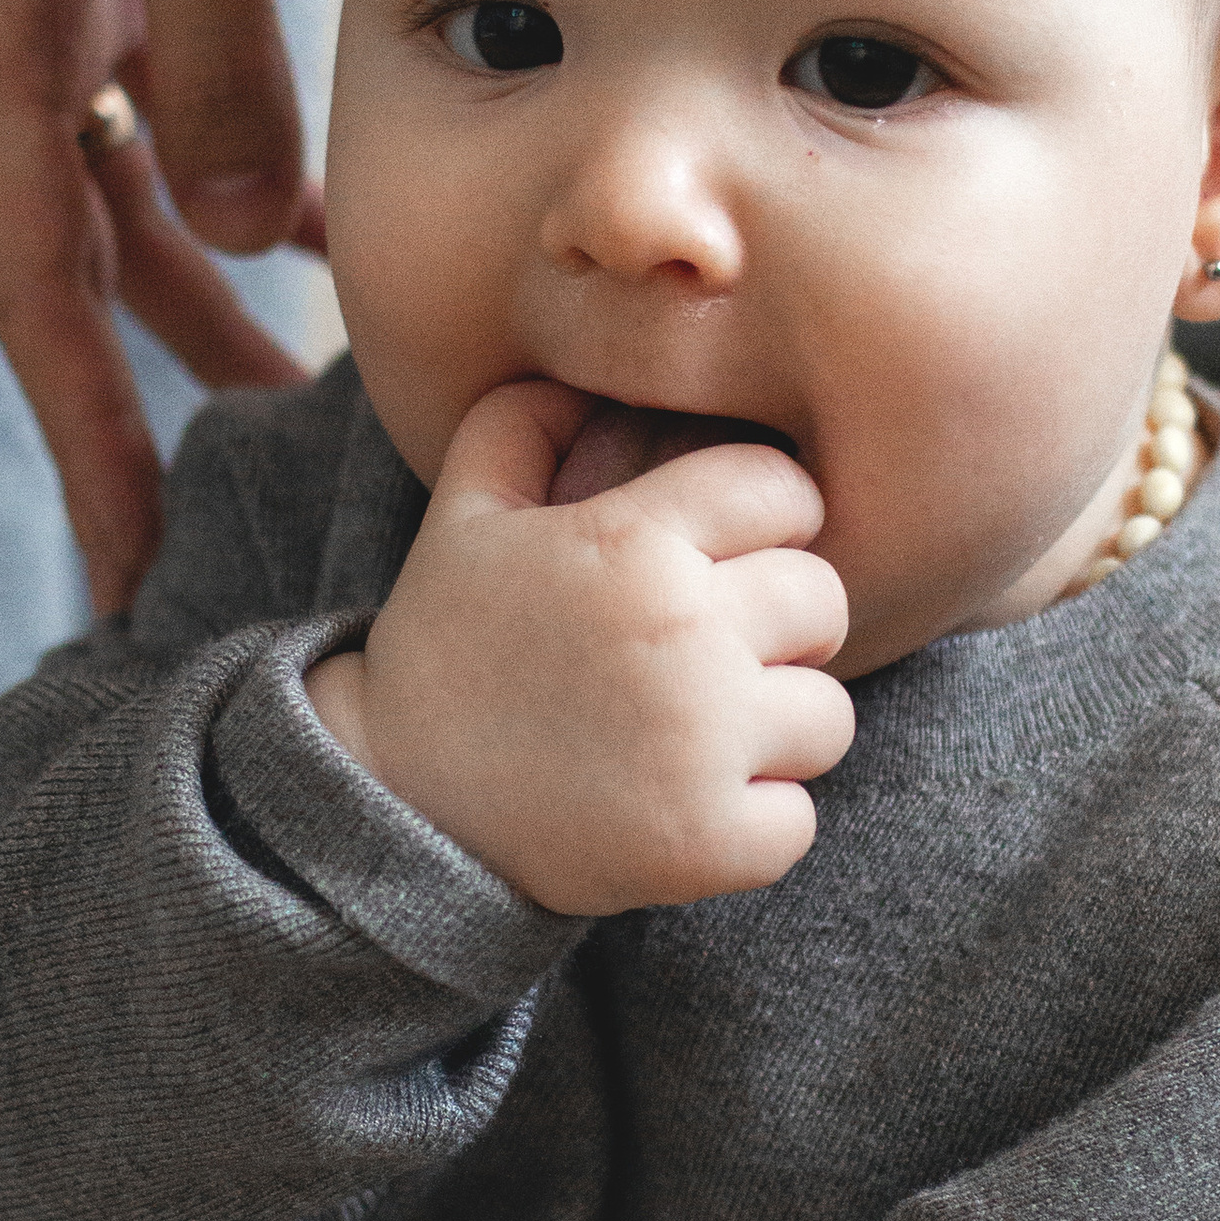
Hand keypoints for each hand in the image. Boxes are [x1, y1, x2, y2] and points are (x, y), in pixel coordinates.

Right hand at [0, 0, 313, 612]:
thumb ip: (218, 54)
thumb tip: (248, 238)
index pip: (34, 287)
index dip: (85, 435)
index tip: (124, 564)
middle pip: (60, 269)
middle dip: (128, 407)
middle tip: (195, 548)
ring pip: (104, 199)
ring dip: (182, 304)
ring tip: (275, 413)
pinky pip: (135, 110)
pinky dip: (204, 183)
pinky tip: (286, 235)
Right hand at [304, 381, 852, 915]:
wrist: (394, 803)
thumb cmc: (445, 651)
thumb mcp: (463, 517)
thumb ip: (523, 422)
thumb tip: (583, 376)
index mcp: (634, 542)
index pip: (787, 492)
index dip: (764, 523)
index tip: (722, 562)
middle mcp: (684, 635)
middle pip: (824, 602)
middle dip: (778, 628)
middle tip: (710, 658)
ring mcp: (702, 745)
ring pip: (825, 717)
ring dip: (773, 731)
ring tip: (695, 738)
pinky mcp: (710, 844)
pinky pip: (797, 822)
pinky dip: (753, 825)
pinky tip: (685, 809)